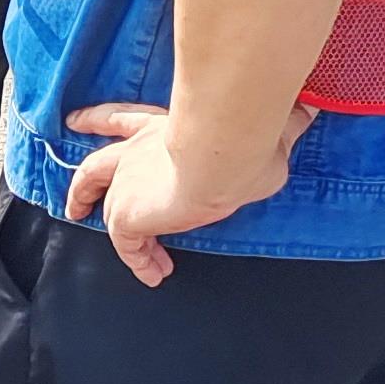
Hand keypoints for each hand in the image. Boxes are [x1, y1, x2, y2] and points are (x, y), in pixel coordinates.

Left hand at [58, 100, 312, 286]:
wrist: (225, 153)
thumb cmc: (246, 135)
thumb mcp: (266, 127)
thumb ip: (280, 123)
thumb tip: (309, 110)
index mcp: (162, 127)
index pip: (122, 119)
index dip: (98, 120)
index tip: (76, 121)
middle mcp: (137, 151)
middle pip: (96, 164)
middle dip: (84, 182)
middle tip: (76, 199)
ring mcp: (127, 182)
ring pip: (100, 202)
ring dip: (97, 218)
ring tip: (101, 241)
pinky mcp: (128, 215)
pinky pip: (126, 245)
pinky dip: (137, 260)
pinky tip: (154, 273)